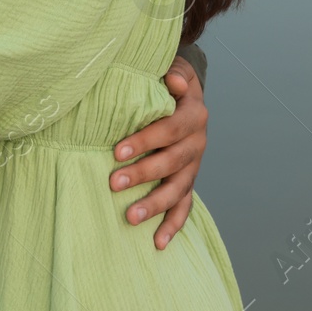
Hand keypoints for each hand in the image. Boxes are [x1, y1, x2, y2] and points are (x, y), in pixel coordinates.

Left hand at [109, 56, 207, 249]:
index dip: (146, 140)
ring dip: (155, 205)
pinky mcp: (188, 181)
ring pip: (178, 188)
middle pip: (173, 162)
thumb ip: (171, 72)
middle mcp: (198, 142)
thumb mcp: (172, 67)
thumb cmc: (166, 82)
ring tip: (130, 216)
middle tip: (113, 182)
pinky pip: (184, 206)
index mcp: (194, 114)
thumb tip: (172, 81)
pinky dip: (173, 225)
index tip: (117, 150)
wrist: (181, 93)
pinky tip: (157, 242)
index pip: (171, 129)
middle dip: (143, 174)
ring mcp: (194, 165)